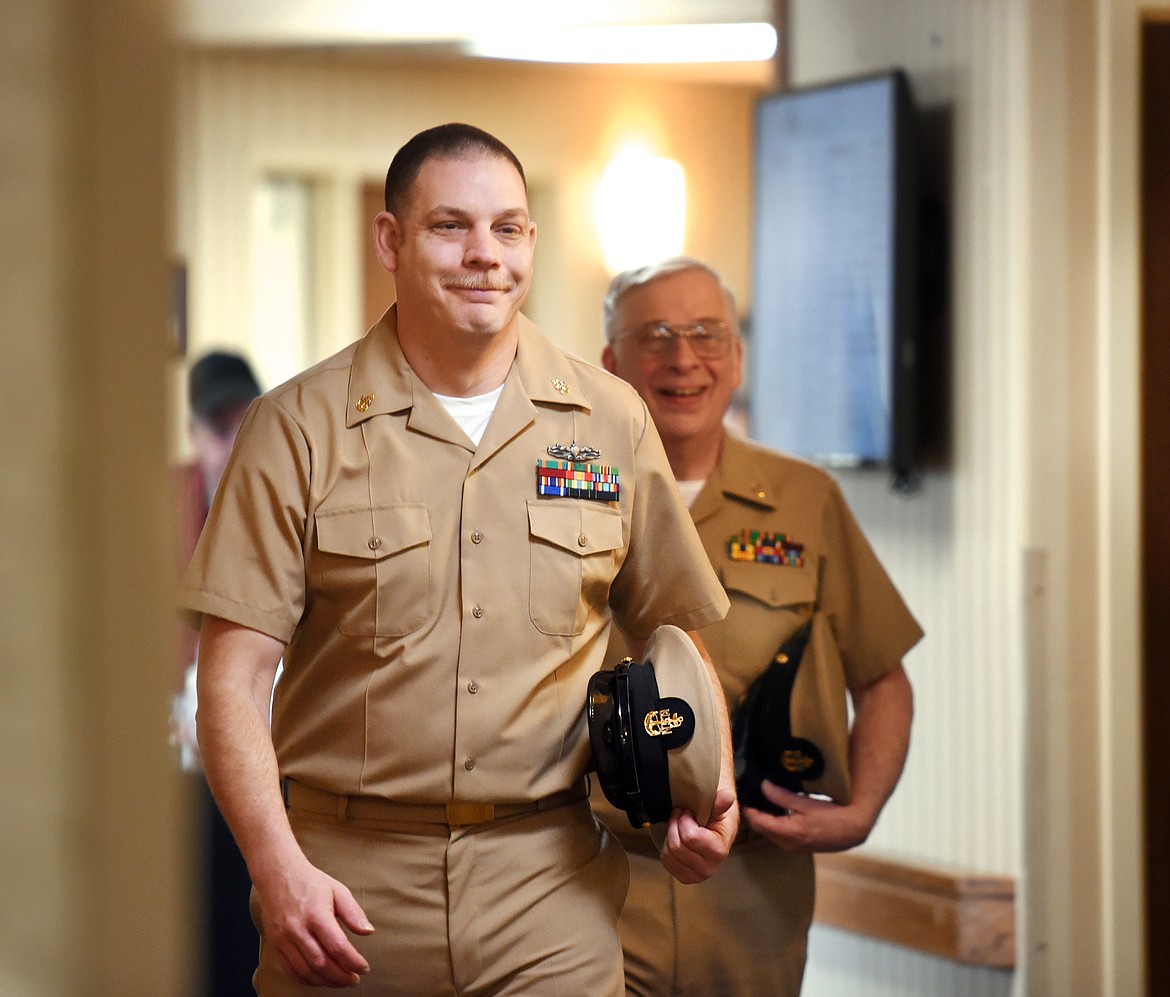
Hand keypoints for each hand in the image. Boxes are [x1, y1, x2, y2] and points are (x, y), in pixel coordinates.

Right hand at [252, 854, 374, 987]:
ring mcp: (283, 939)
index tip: (364, 968)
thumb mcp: (338, 890)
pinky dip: (307, 980)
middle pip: (321, 963)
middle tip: (354, 980)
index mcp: (317, 914)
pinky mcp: (275, 945)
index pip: (337, 946)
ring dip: (325, 981)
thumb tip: (368, 932)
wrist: (278, 876)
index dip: (353, 962)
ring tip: (340, 982)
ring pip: (305, 971)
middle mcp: (298, 929)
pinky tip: (320, 980)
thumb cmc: (311, 882)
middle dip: (341, 977)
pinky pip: (290, 970)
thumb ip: (353, 913)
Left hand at [658, 784, 738, 883]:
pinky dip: (667, 846)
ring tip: (679, 826)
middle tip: (681, 816)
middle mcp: (708, 869)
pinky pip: (665, 861)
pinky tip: (677, 838)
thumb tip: (727, 796)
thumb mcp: (718, 807)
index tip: (689, 812)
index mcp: (718, 852)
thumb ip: (720, 802)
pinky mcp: (685, 877)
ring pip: (668, 854)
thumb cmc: (717, 818)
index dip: (685, 820)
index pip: (689, 837)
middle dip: (675, 825)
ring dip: (671, 835)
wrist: (717, 831)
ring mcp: (696, 876)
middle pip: (676, 846)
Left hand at [742, 780, 874, 852]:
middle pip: (763, 830)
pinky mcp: (801, 847)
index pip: (759, 823)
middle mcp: (788, 844)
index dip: (750, 810)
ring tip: (764, 803)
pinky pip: (782, 836)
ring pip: (772, 834)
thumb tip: (763, 786)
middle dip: (756, 816)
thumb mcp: (804, 803)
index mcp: (788, 833)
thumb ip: (781, 796)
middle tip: (752, 798)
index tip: (745, 798)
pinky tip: (779, 813)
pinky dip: (776, 826)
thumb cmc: (832, 816)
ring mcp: (795, 847)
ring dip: (766, 821)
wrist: (853, 830)